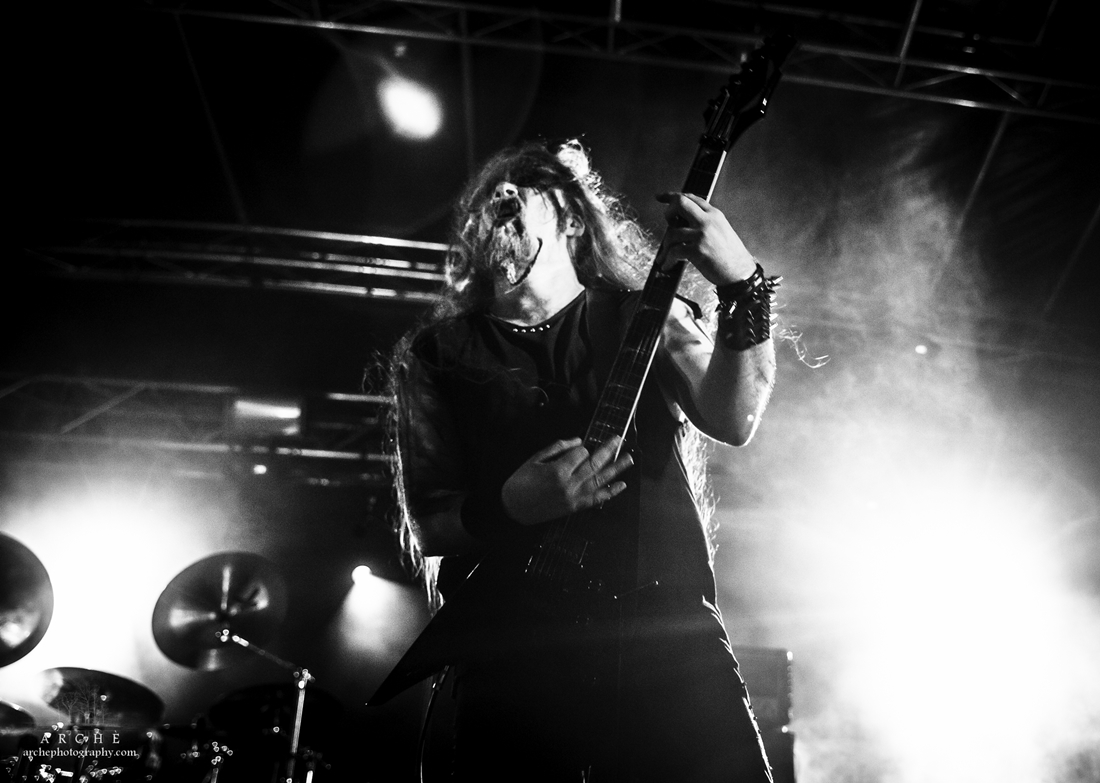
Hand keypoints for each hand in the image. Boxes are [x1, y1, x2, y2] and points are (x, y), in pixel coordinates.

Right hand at [500, 437, 632, 525]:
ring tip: (628, 458)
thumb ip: (558, 447)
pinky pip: (597, 499)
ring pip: (600, 480)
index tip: (577, 449)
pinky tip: (621, 485)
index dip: (580, 449)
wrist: (513, 508)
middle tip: (619, 439)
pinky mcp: (575, 507)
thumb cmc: (521, 481)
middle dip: (608, 450)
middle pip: (595, 464)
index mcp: (558, 470)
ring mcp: (574, 497)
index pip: (580, 453)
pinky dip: (610, 492)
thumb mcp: (535, 459)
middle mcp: (570, 484)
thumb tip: (579, 441)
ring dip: (616, 469)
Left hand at [657, 192, 755, 284]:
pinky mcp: (697, 251)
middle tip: (666, 222)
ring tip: (664, 257)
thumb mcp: (722, 231)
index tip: (662, 197)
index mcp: (714, 215)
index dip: (673, 196)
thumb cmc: (731, 256)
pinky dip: (667, 260)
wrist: (740, 273)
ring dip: (665, 247)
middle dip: (668, 211)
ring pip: (672, 232)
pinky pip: (674, 251)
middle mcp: (708, 221)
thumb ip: (705, 223)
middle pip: (680, 204)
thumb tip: (682, 223)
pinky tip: (668, 265)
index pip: (691, 198)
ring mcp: (702, 235)